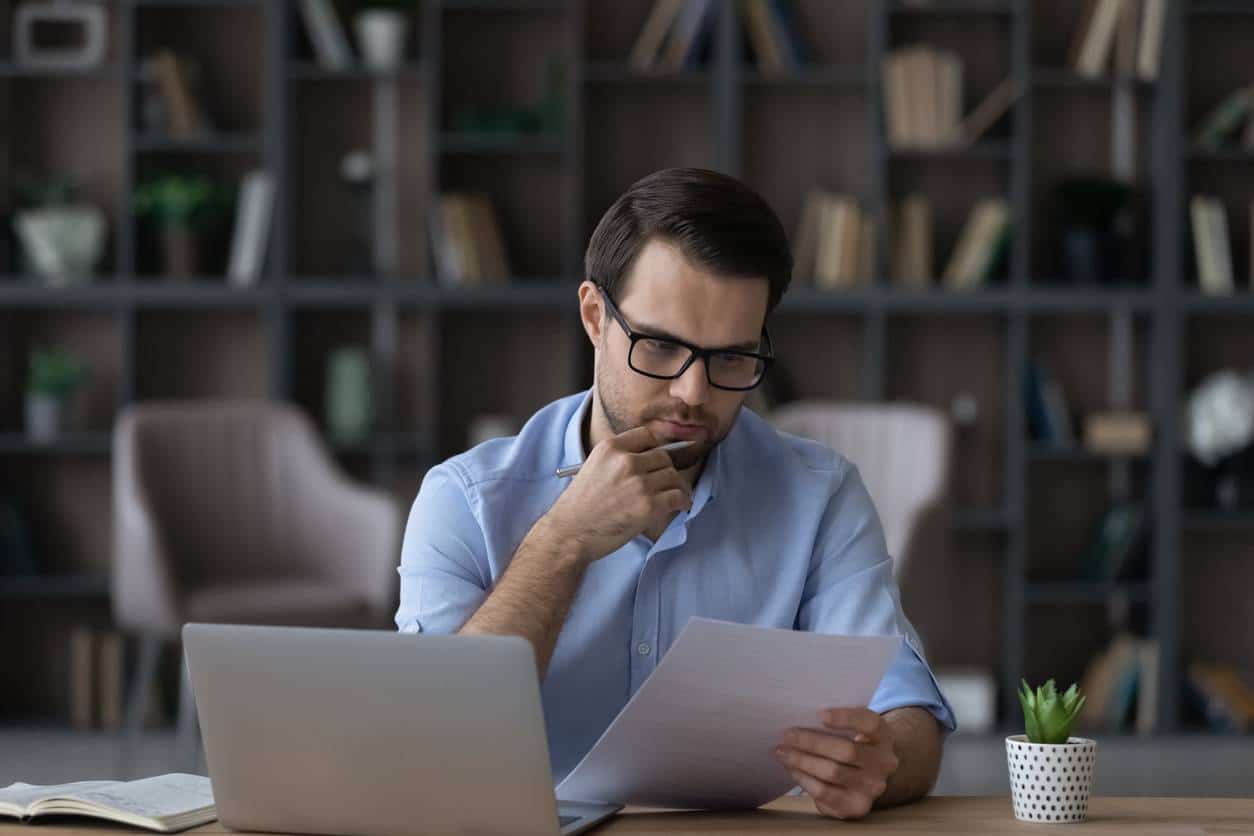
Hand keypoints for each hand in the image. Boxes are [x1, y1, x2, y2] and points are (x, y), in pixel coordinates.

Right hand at [543, 426, 691, 564]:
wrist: (570, 532)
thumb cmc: (579, 505)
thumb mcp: (593, 466)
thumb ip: (617, 458)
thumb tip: (648, 458)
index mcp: (610, 447)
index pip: (647, 435)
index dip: (655, 448)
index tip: (657, 460)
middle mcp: (626, 461)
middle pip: (663, 457)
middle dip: (666, 471)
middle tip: (665, 483)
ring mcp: (639, 483)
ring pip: (673, 476)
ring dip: (677, 487)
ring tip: (675, 496)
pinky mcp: (648, 505)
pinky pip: (678, 496)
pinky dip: (682, 501)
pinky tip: (680, 506)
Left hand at [774, 708, 898, 819]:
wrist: (870, 774)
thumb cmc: (854, 742)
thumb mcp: (856, 727)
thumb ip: (838, 720)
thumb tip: (800, 716)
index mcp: (883, 736)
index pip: (869, 724)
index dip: (845, 718)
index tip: (819, 714)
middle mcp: (884, 763)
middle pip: (846, 751)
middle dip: (811, 742)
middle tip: (786, 735)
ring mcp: (872, 788)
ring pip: (832, 773)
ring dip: (802, 761)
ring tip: (783, 752)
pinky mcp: (857, 806)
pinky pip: (825, 793)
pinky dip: (804, 779)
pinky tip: (792, 769)